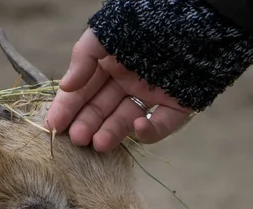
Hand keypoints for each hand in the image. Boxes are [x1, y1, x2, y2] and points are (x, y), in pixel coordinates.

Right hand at [45, 29, 194, 152]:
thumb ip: (84, 57)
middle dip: (87, 124)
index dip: (68, 107)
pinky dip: (148, 131)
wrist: (198, 19)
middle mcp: (128, 82)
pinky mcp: (177, 107)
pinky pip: (160, 125)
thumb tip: (65, 86)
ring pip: (126, 120)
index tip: (54, 125)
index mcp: (111, 64)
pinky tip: (137, 125)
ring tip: (97, 144)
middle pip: (102, 109)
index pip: (84, 90)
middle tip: (76, 139)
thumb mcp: (107, 32)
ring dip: (110, 133)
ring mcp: (151, 96)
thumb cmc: (148, 20)